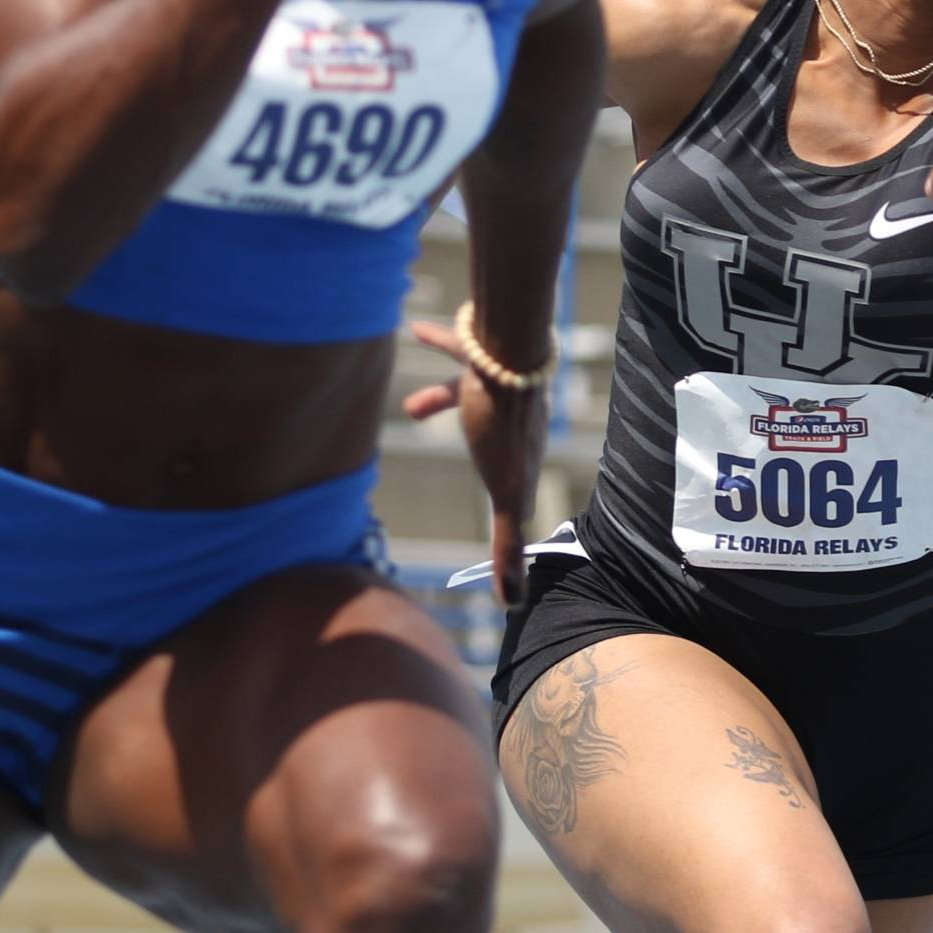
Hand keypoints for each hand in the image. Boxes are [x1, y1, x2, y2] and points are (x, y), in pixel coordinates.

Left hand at [407, 317, 547, 607]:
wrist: (509, 348)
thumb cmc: (503, 420)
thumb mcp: (504, 493)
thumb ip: (508, 544)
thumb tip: (513, 602)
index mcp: (522, 453)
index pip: (520, 485)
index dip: (514, 504)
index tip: (509, 518)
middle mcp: (516, 418)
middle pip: (495, 440)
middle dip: (476, 454)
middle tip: (462, 462)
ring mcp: (501, 384)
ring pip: (472, 396)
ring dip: (443, 400)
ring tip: (411, 407)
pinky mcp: (485, 349)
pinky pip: (461, 347)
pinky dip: (441, 341)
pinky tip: (414, 330)